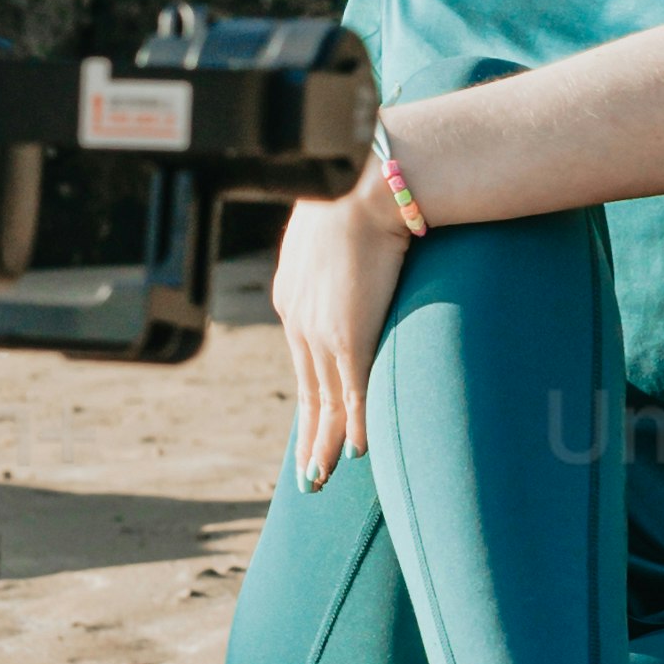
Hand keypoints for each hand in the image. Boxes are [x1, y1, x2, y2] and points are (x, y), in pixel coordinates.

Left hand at [273, 182, 413, 484]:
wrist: (365, 185)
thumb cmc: (360, 193)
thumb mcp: (341, 229)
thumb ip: (345, 254)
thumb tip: (369, 249)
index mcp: (294, 294)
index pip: (304, 356)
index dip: (311, 393)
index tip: (313, 420)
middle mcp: (300, 320)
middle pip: (309, 389)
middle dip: (309, 434)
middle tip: (308, 472)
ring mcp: (322, 332)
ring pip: (324, 400)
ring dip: (325, 443)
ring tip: (322, 478)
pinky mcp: (348, 337)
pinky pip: (351, 395)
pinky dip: (354, 426)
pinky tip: (356, 452)